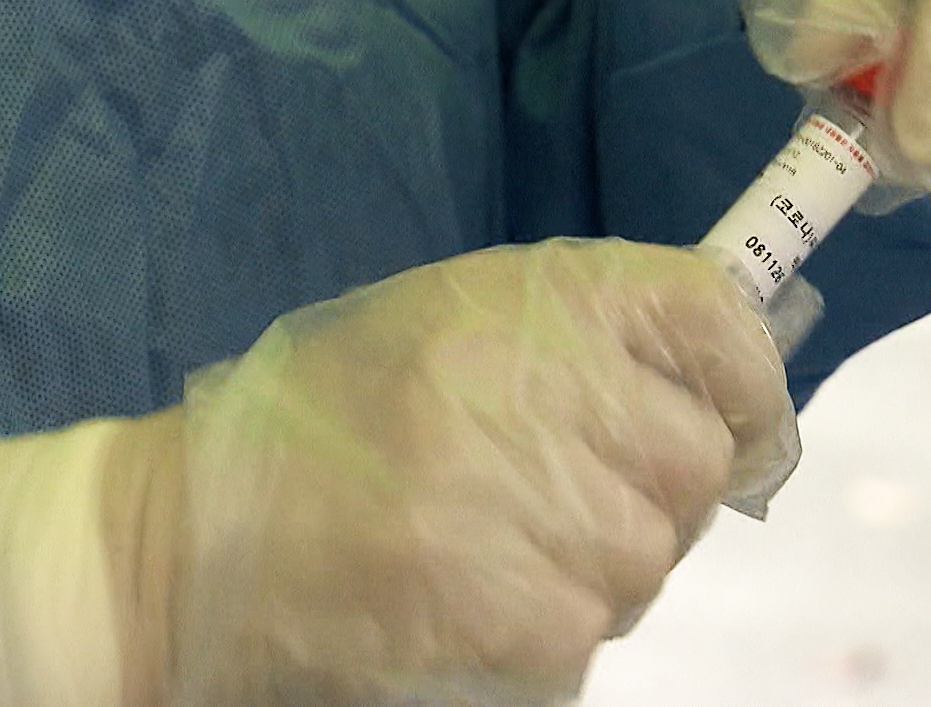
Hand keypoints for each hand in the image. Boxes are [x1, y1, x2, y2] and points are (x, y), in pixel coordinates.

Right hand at [0, 240, 796, 706]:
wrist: (180, 537)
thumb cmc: (329, 420)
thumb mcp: (452, 325)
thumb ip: (586, 340)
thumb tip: (741, 387)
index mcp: (525, 293)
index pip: (712, 315)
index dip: (750, 380)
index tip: (745, 423)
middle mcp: (528, 377)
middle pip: (695, 459)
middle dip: (656, 499)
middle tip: (572, 506)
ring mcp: (510, 493)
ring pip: (647, 559)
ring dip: (596, 576)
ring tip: (498, 555)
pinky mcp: (488, 603)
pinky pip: (583, 633)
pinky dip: (542, 638)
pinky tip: (468, 607)